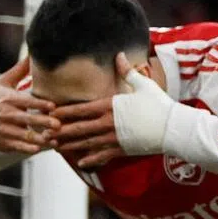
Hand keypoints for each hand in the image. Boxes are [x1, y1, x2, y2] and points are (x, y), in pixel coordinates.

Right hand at [0, 57, 59, 152]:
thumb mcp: (3, 83)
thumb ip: (20, 70)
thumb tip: (33, 54)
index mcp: (8, 99)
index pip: (26, 101)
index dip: (40, 104)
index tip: (53, 106)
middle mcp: (6, 115)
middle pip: (28, 119)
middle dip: (43, 122)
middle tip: (58, 125)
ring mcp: (5, 130)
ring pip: (25, 136)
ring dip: (41, 139)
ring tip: (54, 140)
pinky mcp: (5, 143)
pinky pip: (19, 147)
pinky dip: (29, 148)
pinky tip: (40, 148)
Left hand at [53, 52, 175, 167]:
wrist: (173, 129)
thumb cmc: (159, 105)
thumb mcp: (143, 85)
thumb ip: (127, 71)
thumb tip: (119, 55)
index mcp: (109, 106)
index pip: (80, 109)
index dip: (62, 112)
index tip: (49, 113)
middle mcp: (108, 124)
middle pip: (78, 128)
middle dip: (59, 131)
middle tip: (43, 133)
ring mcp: (114, 139)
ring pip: (86, 143)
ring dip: (69, 145)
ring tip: (55, 147)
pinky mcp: (122, 151)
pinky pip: (102, 156)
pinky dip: (91, 160)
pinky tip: (80, 163)